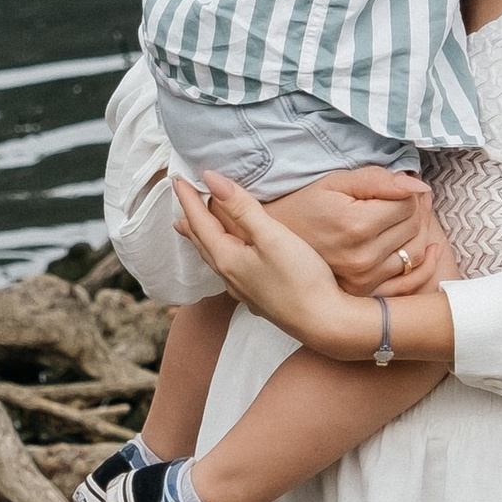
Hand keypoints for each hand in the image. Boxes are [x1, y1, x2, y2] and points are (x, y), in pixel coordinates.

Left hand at [172, 173, 380, 360]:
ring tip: (188, 227)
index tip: (177, 178)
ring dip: (200, 237)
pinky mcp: (258, 297)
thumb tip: (211, 180)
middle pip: (201, 240)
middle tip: (180, 198)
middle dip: (190, 217)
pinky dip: (218, 253)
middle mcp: (229, 276)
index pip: (200, 222)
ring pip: (213, 256)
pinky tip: (227, 258)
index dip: (189, 198)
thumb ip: (241, 207)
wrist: (324, 324)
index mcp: (227, 258)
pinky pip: (228, 269)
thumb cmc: (301, 279)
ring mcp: (243, 290)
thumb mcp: (272, 236)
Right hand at [265, 165, 438, 292]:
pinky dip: (425, 264)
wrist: (275, 242)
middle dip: (416, 209)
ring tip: (408, 217)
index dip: (407, 192)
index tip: (396, 188)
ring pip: (416, 251)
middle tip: (405, 199)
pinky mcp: (365, 292)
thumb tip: (418, 184)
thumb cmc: (305, 207)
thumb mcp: (336, 183)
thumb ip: (378, 180)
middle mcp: (363, 257)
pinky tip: (432, 250)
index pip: (408, 205)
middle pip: (414, 227)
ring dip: (420, 232)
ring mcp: (365, 279)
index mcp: (356, 225)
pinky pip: (409, 279)